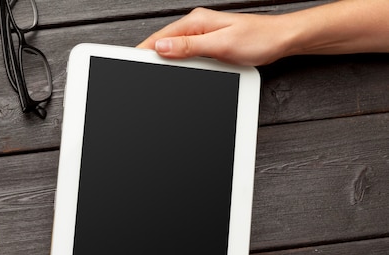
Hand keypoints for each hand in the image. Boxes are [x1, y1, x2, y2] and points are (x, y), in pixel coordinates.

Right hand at [138, 8, 289, 65]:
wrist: (281, 40)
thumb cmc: (258, 39)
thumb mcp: (220, 44)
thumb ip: (189, 46)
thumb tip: (161, 46)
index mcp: (196, 21)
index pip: (160, 37)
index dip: (144, 50)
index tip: (131, 62)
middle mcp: (197, 25)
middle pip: (164, 43)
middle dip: (150, 58)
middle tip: (139, 74)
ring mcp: (203, 34)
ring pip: (174, 49)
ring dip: (164, 61)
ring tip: (152, 75)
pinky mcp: (209, 44)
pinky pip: (186, 53)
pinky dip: (177, 62)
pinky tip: (175, 71)